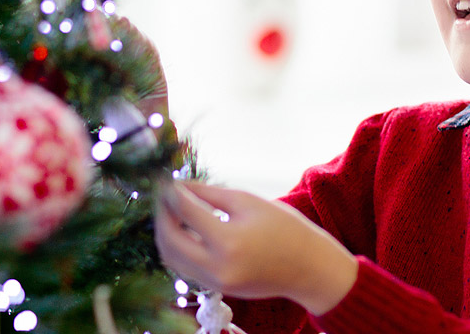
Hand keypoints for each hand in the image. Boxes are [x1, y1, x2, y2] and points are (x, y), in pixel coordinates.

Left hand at [155, 181, 357, 315]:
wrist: (308, 267)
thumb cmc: (284, 228)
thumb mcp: (247, 202)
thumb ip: (209, 194)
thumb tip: (179, 186)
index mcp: (229, 241)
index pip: (185, 212)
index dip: (171, 193)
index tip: (165, 180)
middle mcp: (218, 267)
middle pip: (169, 240)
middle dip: (162, 215)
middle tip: (163, 197)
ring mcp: (216, 282)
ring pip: (172, 259)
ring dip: (165, 234)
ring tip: (170, 212)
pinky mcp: (217, 289)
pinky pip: (185, 269)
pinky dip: (177, 250)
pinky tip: (182, 231)